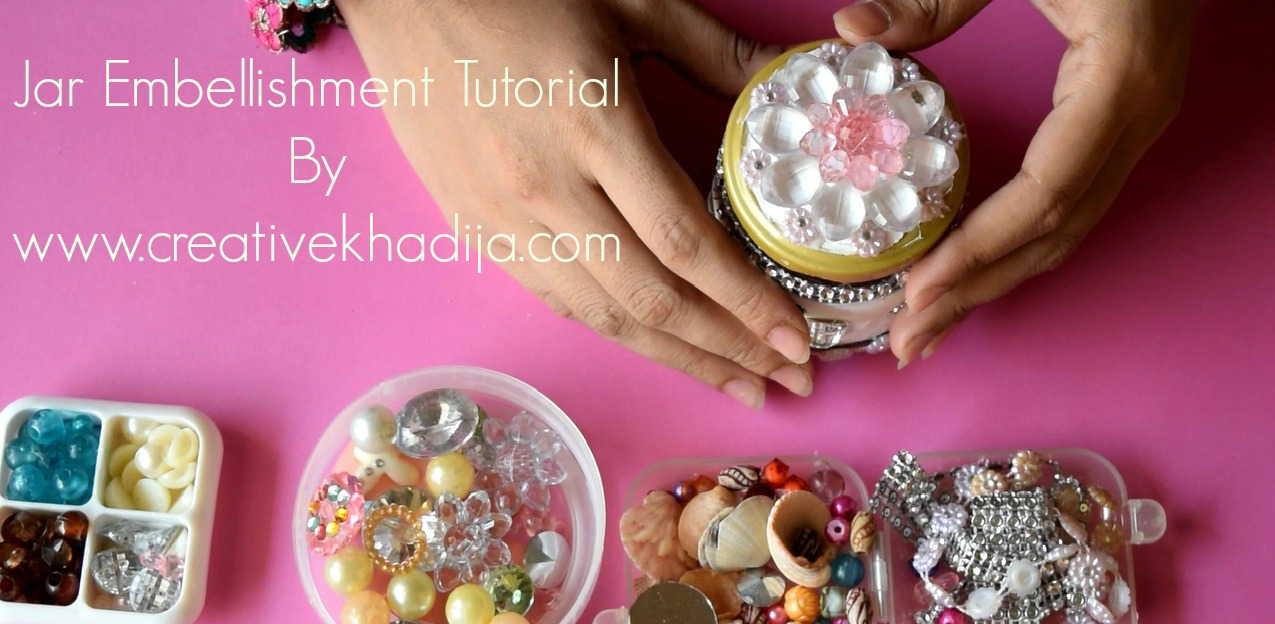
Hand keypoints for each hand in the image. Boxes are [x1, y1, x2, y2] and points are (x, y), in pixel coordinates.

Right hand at [339, 0, 812, 406]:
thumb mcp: (635, 3)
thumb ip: (717, 53)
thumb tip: (789, 79)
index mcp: (595, 125)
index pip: (685, 243)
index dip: (746, 302)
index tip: (796, 341)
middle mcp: (546, 187)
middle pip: (650, 298)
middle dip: (727, 350)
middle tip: (786, 382)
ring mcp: (502, 217)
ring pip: (601, 313)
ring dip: (676, 358)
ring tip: (735, 382)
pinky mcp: (473, 229)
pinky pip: (554, 298)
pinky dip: (613, 331)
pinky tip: (657, 346)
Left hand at [834, 0, 1194, 364]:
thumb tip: (848, 30)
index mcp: (1119, 81)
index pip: (1044, 193)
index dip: (979, 250)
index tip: (917, 290)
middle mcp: (1138, 116)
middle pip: (1053, 233)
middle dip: (977, 293)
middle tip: (908, 343)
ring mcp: (1136, 124)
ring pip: (1065, 230)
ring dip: (994, 285)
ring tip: (928, 331)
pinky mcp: (1119, 123)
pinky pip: (1067, 204)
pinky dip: (1014, 249)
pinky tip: (969, 276)